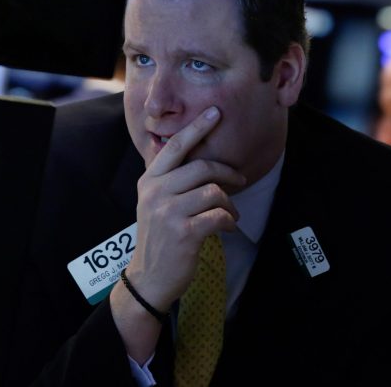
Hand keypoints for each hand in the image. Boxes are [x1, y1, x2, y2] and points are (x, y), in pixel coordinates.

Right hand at [125, 106, 245, 312]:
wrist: (149, 277)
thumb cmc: (158, 237)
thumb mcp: (153, 202)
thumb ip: (167, 178)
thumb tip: (187, 150)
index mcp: (149, 181)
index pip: (174, 146)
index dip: (196, 127)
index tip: (215, 112)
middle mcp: (156, 192)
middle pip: (201, 167)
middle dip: (227, 171)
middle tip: (241, 178)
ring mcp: (168, 212)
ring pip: (214, 191)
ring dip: (229, 203)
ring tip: (230, 213)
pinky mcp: (184, 232)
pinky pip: (219, 215)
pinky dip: (230, 221)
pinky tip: (228, 227)